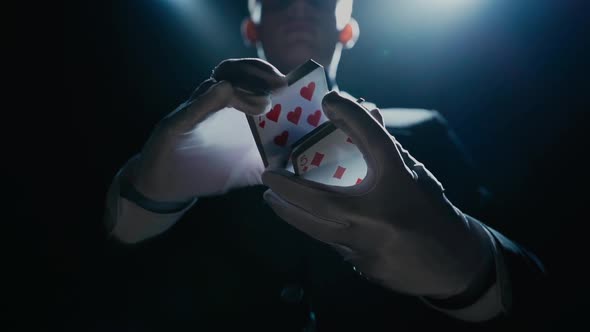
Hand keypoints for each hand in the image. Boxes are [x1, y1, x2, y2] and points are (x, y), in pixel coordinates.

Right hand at [131, 58, 285, 201]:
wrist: (166, 187)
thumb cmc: (205, 171)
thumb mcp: (242, 168)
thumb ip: (266, 161)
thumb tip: (294, 164)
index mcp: (228, 108)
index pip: (249, 77)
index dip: (269, 74)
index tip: (291, 82)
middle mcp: (210, 102)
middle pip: (234, 71)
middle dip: (259, 72)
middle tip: (282, 83)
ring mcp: (191, 111)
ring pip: (215, 83)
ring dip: (241, 85)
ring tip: (263, 102)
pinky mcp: (173, 125)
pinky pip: (191, 107)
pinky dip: (207, 98)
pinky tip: (223, 92)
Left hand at [262, 91, 493, 297]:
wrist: (454, 264)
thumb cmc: (432, 213)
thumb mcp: (415, 176)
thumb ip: (386, 149)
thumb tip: (365, 112)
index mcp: (399, 184)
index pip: (373, 140)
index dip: (353, 115)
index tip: (330, 99)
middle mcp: (379, 215)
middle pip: (318, 201)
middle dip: (286, 189)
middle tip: (267, 176)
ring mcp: (368, 246)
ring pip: (317, 229)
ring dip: (290, 213)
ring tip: (273, 200)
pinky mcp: (363, 267)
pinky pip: (334, 245)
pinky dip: (320, 230)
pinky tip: (312, 222)